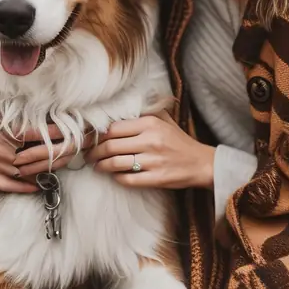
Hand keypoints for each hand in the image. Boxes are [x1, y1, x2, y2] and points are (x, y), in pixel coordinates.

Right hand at [0, 111, 90, 192]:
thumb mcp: (10, 115)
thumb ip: (29, 118)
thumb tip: (55, 123)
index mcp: (8, 134)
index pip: (41, 136)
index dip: (59, 135)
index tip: (74, 134)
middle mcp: (1, 151)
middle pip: (36, 158)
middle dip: (57, 154)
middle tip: (73, 151)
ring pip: (25, 173)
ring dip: (44, 171)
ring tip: (60, 166)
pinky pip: (7, 184)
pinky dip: (23, 187)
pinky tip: (36, 185)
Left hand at [84, 112, 214, 188]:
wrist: (201, 163)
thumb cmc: (178, 140)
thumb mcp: (163, 119)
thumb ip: (143, 112)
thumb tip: (116, 109)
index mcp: (150, 123)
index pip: (113, 128)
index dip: (96, 136)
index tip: (89, 140)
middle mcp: (150, 140)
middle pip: (110, 146)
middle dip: (94, 152)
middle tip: (88, 155)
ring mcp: (153, 161)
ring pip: (115, 163)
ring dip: (101, 166)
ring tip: (96, 166)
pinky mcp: (156, 178)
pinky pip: (127, 179)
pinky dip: (116, 178)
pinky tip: (113, 175)